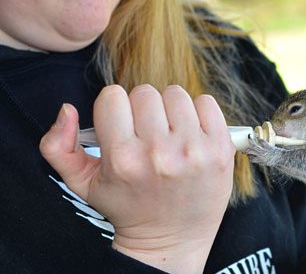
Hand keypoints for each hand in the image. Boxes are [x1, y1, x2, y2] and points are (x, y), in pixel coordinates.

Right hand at [40, 84, 235, 272]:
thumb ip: (59, 147)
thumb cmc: (129, 207)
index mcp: (122, 159)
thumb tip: (66, 109)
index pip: (113, 97)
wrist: (172, 238)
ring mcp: (193, 150)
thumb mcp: (84, 184)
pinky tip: (192, 133)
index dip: (115, 109)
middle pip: (145, 93)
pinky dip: (199, 112)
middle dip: (143, 109)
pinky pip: (207, 102)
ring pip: (176, 94)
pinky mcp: (220, 148)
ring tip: (170, 133)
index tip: (122, 125)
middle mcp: (158, 152)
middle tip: (148, 132)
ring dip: (171, 109)